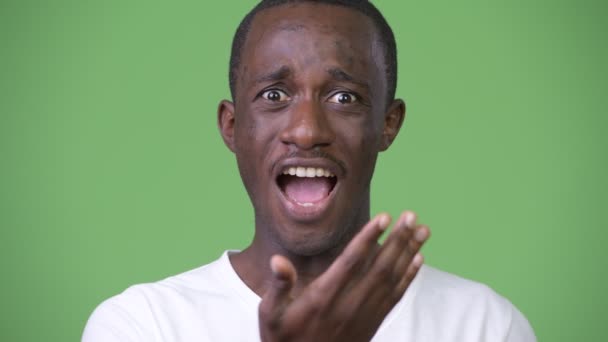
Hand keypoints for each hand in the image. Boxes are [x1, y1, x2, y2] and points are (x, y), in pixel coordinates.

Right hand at [258, 211, 429, 341]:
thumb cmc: (283, 339)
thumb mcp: (270, 314)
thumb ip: (278, 286)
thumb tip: (277, 260)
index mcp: (324, 297)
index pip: (351, 262)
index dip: (368, 238)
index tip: (384, 217)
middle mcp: (348, 304)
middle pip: (379, 267)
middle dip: (398, 239)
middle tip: (412, 215)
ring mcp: (363, 315)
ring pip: (392, 279)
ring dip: (409, 253)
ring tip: (423, 230)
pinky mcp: (372, 323)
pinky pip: (395, 297)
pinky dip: (408, 276)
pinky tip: (418, 259)